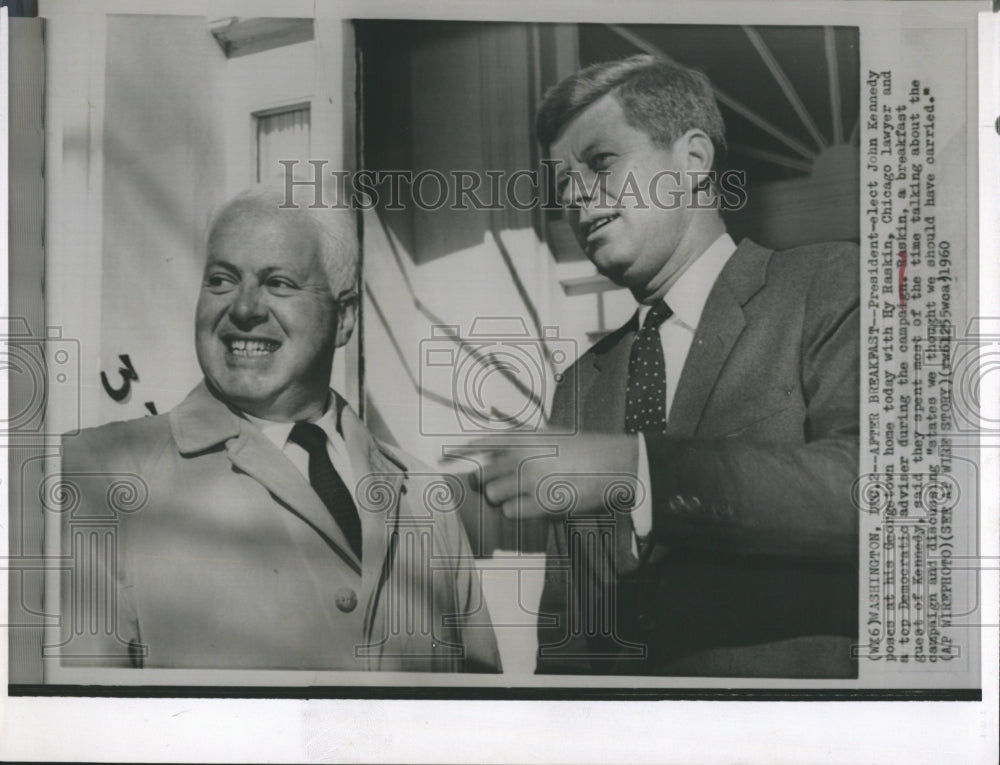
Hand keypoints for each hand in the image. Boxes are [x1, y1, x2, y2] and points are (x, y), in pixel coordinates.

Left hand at [465, 431, 640, 520]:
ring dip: (504, 498)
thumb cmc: (580, 449)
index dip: (457, 451)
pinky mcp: (540, 502)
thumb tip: (490, 452)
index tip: (441, 459)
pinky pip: (510, 512)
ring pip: (493, 496)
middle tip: (507, 485)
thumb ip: (518, 440)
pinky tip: (534, 504)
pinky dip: (517, 511)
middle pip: (481, 477)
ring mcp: (529, 480)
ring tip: (528, 493)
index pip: (479, 442)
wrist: (612, 463)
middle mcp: (520, 455)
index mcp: (522, 436)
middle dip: (488, 484)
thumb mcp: (548, 434)